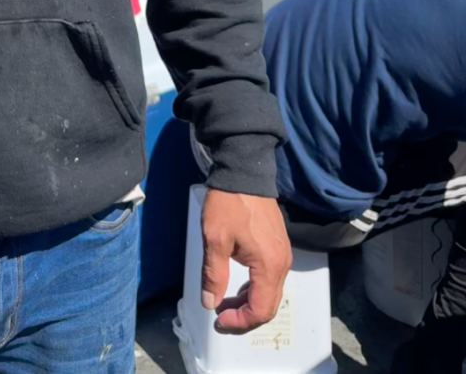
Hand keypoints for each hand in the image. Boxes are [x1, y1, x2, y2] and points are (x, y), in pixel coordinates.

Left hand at [199, 189, 291, 333]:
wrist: (244, 172)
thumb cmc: (228, 204)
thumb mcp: (214, 239)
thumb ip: (214, 274)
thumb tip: (210, 302)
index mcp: (270, 266)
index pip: (261, 310)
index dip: (240, 321)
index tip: (218, 319)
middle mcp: (283, 264)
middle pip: (269, 305)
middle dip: (244, 314)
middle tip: (220, 313)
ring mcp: (283, 255)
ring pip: (270, 292)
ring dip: (248, 301)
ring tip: (224, 299)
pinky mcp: (279, 246)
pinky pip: (270, 278)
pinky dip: (254, 287)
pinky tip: (236, 283)